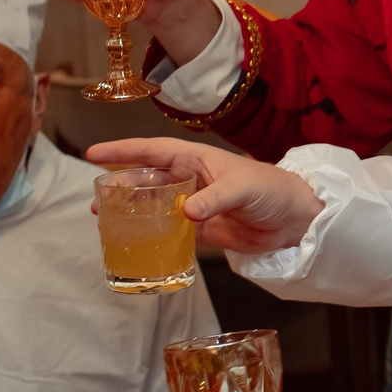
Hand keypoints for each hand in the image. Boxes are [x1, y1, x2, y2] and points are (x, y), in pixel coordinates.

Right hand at [85, 138, 326, 253]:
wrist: (297, 219)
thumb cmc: (273, 189)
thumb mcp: (243, 188)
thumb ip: (214, 198)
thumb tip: (185, 212)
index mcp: (197, 160)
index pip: (153, 151)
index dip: (123, 151)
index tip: (94, 154)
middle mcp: (191, 179)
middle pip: (146, 179)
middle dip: (119, 186)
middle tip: (95, 199)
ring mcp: (195, 205)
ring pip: (154, 205)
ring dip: (131, 210)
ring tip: (105, 219)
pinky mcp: (203, 229)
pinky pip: (171, 230)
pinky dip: (153, 234)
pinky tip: (137, 240)